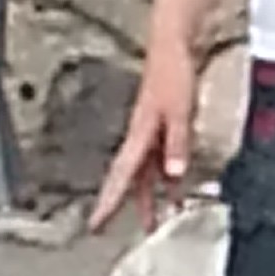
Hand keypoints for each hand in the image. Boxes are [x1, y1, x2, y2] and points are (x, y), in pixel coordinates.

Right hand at [91, 51, 197, 232]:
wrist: (173, 46)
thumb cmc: (172, 73)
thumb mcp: (179, 112)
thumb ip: (177, 143)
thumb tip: (173, 174)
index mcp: (139, 136)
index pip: (120, 177)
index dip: (108, 202)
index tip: (95, 224)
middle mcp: (141, 138)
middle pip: (129, 181)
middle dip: (122, 206)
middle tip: (108, 229)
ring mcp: (151, 134)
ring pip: (145, 174)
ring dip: (148, 198)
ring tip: (153, 222)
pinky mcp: (162, 128)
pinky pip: (160, 161)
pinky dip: (166, 179)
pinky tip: (176, 192)